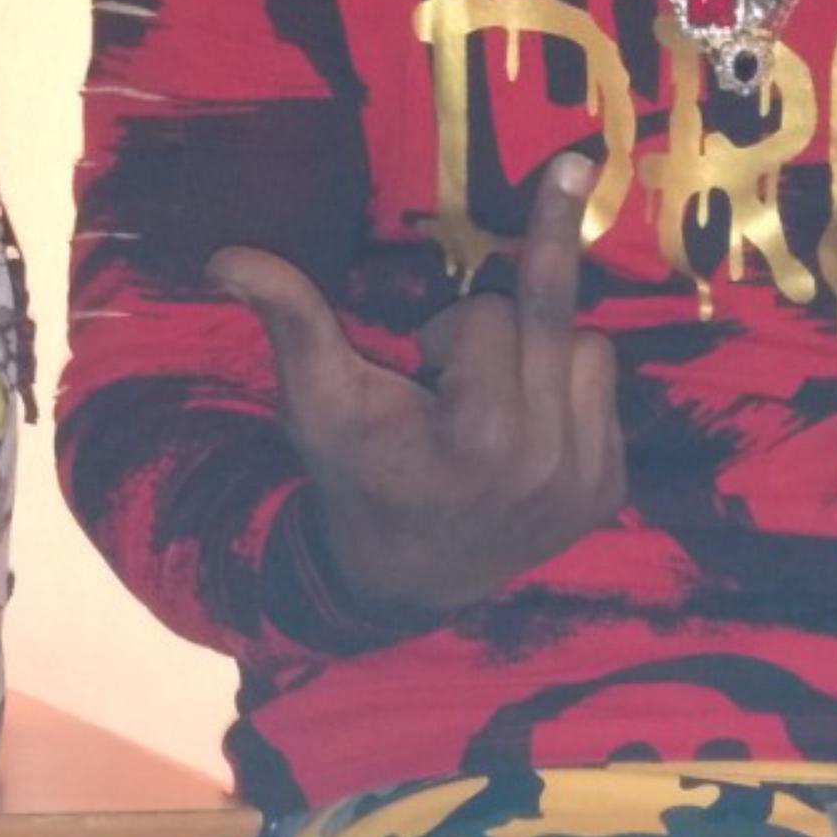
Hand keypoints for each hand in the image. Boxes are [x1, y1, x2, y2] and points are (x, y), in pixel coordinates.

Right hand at [210, 156, 625, 616]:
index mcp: (483, 437)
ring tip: (492, 403)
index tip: (421, 376)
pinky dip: (567, 392)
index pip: (489, 315)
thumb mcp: (317, 402)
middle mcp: (549, 462)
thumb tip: (228, 258)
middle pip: (548, 317)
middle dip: (495, 333)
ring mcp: (586, 483)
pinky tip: (524, 429)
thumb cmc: (358, 474)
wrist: (403, 578)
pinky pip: (607, 391)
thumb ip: (291, 321)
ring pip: (590, 345)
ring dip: (543, 354)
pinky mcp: (609, 491)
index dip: (446, 333)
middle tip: (459, 365)